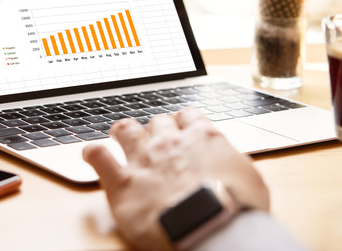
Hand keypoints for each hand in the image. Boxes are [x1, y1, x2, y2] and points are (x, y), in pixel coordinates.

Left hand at [82, 108, 269, 250]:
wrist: (210, 226)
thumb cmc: (237, 208)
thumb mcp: (250, 180)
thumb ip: (235, 165)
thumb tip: (234, 169)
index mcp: (203, 137)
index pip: (189, 116)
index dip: (183, 122)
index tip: (182, 128)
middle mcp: (171, 142)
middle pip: (157, 122)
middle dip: (155, 129)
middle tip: (155, 140)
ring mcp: (144, 159)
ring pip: (126, 130)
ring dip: (123, 131)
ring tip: (119, 134)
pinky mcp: (122, 182)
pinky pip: (99, 157)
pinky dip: (93, 153)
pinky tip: (91, 154)